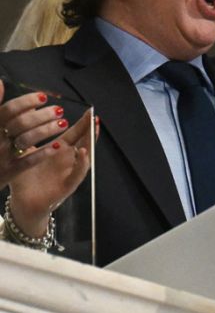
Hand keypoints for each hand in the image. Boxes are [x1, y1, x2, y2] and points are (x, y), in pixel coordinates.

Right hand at [1, 88, 67, 185]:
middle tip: (59, 110)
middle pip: (21, 123)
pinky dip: (44, 152)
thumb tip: (0, 82)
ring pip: (26, 140)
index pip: (9, 110)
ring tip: (62, 123)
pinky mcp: (9, 171)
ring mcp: (2, 156)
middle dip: (42, 115)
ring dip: (47, 130)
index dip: (27, 101)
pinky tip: (58, 145)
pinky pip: (28, 161)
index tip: (43, 97)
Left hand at [7, 109, 94, 237]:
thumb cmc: (24, 177)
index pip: (75, 133)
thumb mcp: (25, 152)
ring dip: (90, 144)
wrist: (22, 202)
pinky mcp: (68, 186)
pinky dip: (81, 164)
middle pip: (84, 142)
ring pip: (85, 156)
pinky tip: (82, 154)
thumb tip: (29, 111)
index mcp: (59, 150)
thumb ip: (28, 133)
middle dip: (91, 130)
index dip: (83, 123)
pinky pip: (77, 174)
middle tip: (95, 117)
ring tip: (93, 130)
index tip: (89, 111)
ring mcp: (70, 172)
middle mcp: (68, 160)